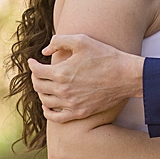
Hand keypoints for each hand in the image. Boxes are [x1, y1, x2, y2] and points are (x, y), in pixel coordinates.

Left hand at [28, 34, 145, 121]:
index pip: (36, 71)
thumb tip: (44, 51)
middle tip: (39, 72)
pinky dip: (47, 111)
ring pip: (45, 100)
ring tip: (45, 85)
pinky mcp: (79, 113)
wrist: (127, 76)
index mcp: (61, 72)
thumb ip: (59, 41)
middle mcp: (63, 90)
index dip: (32, 65)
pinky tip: (48, 105)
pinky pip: (55, 117)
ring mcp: (70, 104)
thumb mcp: (82, 41)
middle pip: (38, 86)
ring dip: (41, 92)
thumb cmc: (105, 56)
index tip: (33, 61)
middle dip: (35, 77)